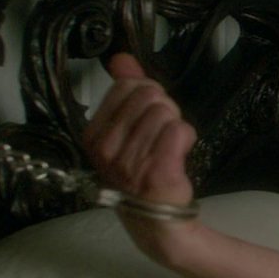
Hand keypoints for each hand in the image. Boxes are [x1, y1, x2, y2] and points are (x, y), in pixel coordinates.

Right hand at [85, 53, 199, 251]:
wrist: (157, 219)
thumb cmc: (143, 170)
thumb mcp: (128, 127)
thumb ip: (126, 89)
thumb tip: (121, 58)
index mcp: (93, 134)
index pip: (127, 88)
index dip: (147, 98)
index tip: (147, 122)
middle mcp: (106, 148)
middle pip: (149, 97)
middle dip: (164, 111)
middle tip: (161, 137)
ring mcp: (129, 161)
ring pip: (166, 113)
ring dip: (175, 127)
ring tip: (167, 149)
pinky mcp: (156, 170)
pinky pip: (179, 130)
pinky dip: (186, 137)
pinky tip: (177, 154)